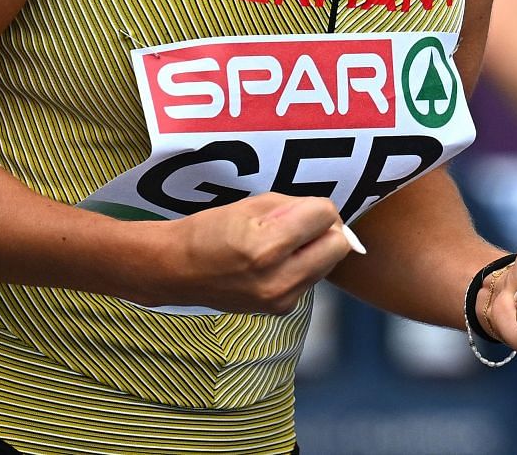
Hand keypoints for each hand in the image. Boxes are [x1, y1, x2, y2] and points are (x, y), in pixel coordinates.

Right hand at [158, 192, 350, 313]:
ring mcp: (281, 299)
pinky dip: (303, 266)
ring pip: (328, 265)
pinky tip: (277, 261)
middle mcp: (279, 279)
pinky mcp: (281, 310)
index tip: (302, 207)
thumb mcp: (251, 205)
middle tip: (302, 224)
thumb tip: (327, 215)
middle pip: (338, 246)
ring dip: (316, 249)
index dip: (317, 207)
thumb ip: (294, 207)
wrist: (178, 271)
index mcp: (268, 246)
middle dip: (326, 230)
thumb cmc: (209, 230)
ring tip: (285, 243)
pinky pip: (310, 279)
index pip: (326, 217)